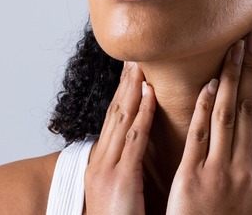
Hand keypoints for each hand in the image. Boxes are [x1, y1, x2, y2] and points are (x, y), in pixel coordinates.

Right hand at [84, 61, 155, 213]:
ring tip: (142, 64)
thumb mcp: (124, 194)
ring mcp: (108, 169)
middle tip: (136, 57)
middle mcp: (101, 162)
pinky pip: (133, 139)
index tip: (134, 72)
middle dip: (126, 84)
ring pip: (122, 119)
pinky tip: (150, 94)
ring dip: (133, 89)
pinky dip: (141, 114)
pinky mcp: (120, 179)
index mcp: (103, 166)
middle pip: (116, 114)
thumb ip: (131, 172)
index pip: (116, 122)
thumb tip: (144, 154)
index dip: (125, 95)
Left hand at [166, 29, 251, 213]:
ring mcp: (220, 171)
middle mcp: (246, 167)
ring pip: (228, 115)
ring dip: (231, 78)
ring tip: (233, 49)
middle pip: (250, 108)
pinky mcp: (192, 177)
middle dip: (250, 69)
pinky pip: (201, 135)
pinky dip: (206, 107)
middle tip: (250, 37)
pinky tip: (210, 84)